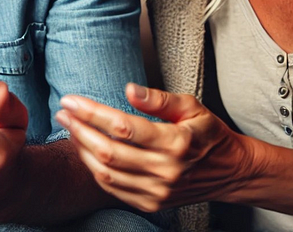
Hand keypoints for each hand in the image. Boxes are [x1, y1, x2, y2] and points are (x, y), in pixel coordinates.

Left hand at [55, 83, 254, 211]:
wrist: (229, 171)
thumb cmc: (208, 134)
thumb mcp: (191, 107)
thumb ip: (159, 99)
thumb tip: (129, 89)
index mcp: (176, 142)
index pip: (123, 127)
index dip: (92, 113)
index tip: (72, 101)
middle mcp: (165, 170)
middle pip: (109, 150)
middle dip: (79, 129)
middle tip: (63, 112)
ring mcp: (157, 191)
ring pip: (106, 172)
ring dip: (82, 149)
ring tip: (70, 128)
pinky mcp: (152, 203)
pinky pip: (113, 189)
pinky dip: (95, 169)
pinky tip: (87, 151)